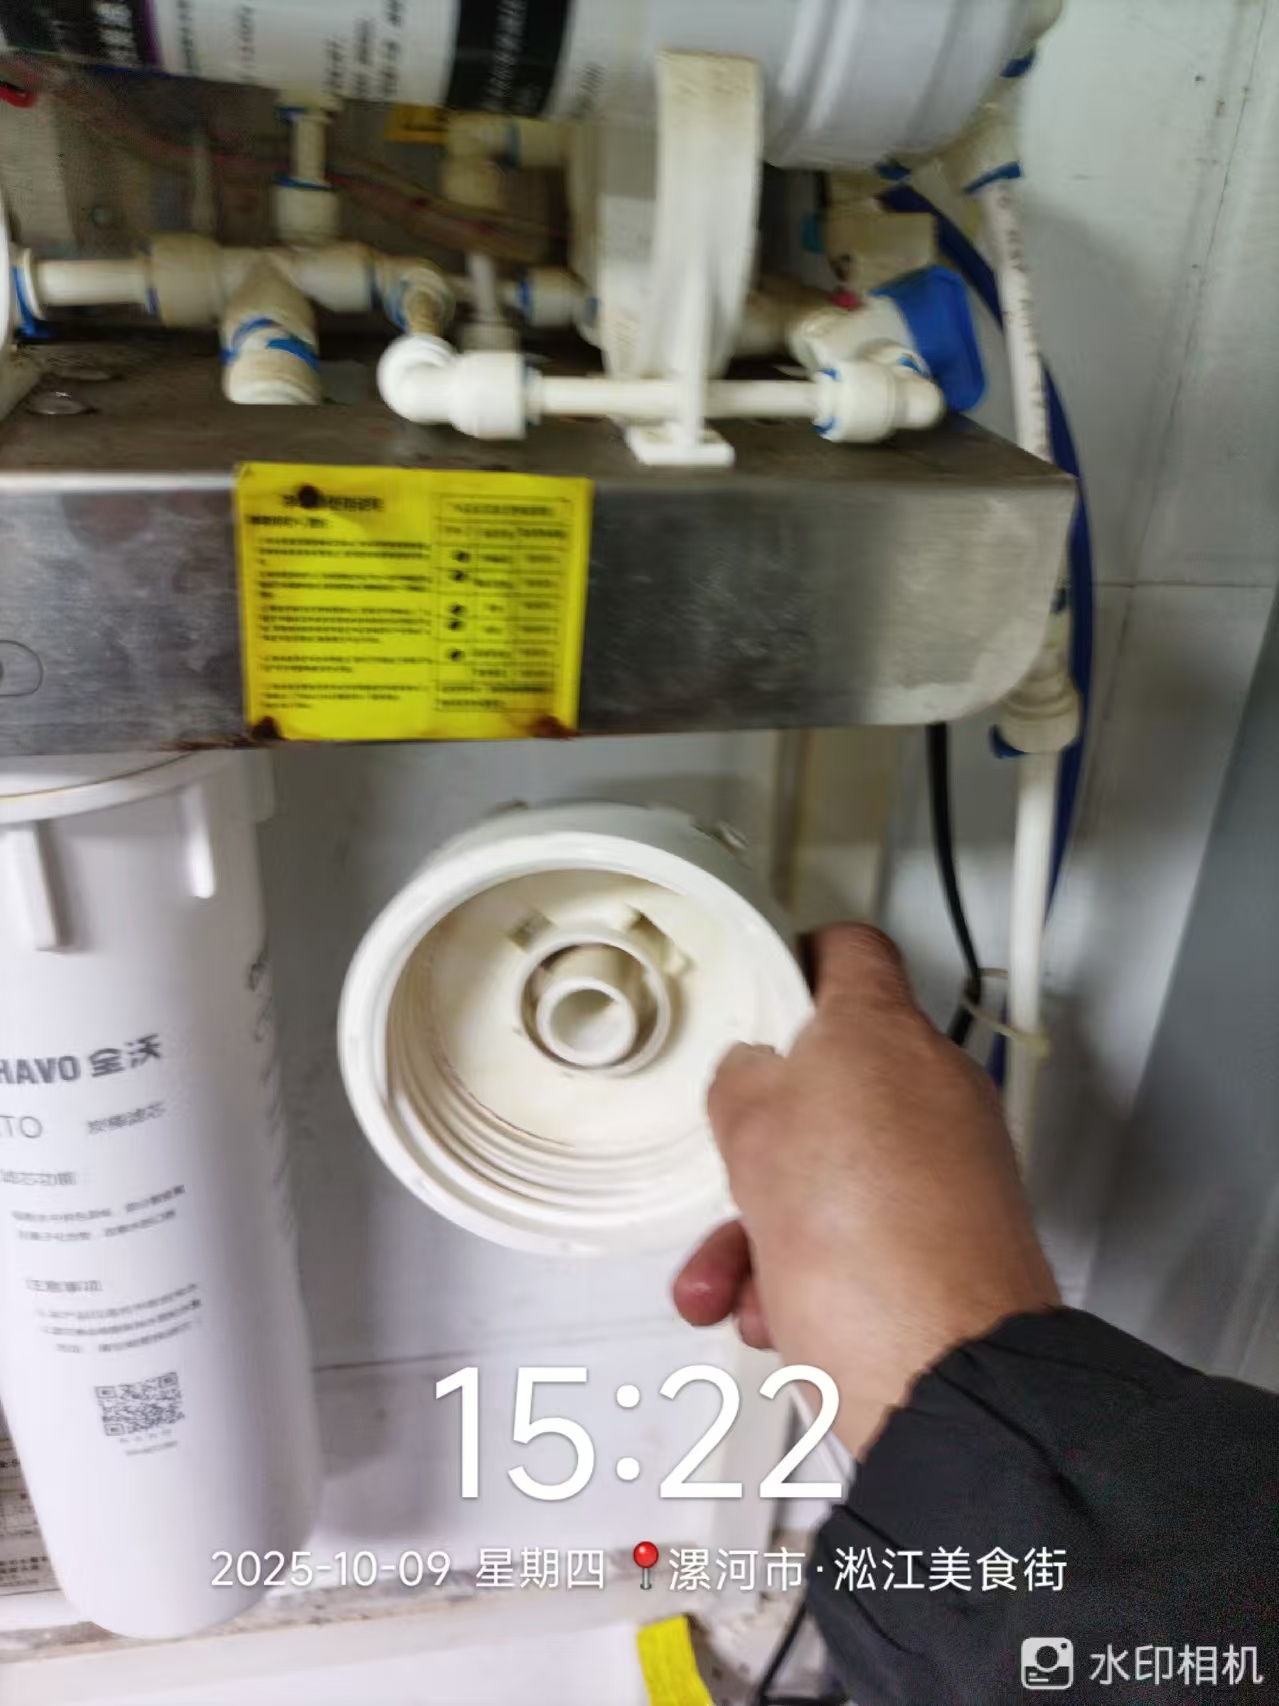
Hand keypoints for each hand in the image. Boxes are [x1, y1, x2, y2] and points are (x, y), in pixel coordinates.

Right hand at [674, 924, 1058, 1458]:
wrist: (945, 1371)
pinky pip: (866, 1228)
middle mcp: (934, 1086)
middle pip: (831, 1081)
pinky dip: (811, 1266)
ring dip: (765, 1223)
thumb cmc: (862, 1244)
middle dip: (761, 1139)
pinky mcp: (961, 1235)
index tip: (765, 980)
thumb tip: (753, 1077)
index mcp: (884, 1032)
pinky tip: (773, 1311)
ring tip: (727, 1278)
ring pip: (837, 1169)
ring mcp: (955, 1163)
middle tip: (731, 1163)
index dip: (798, 958)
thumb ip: (743, 1079)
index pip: (850, 950)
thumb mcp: (751, 1130)